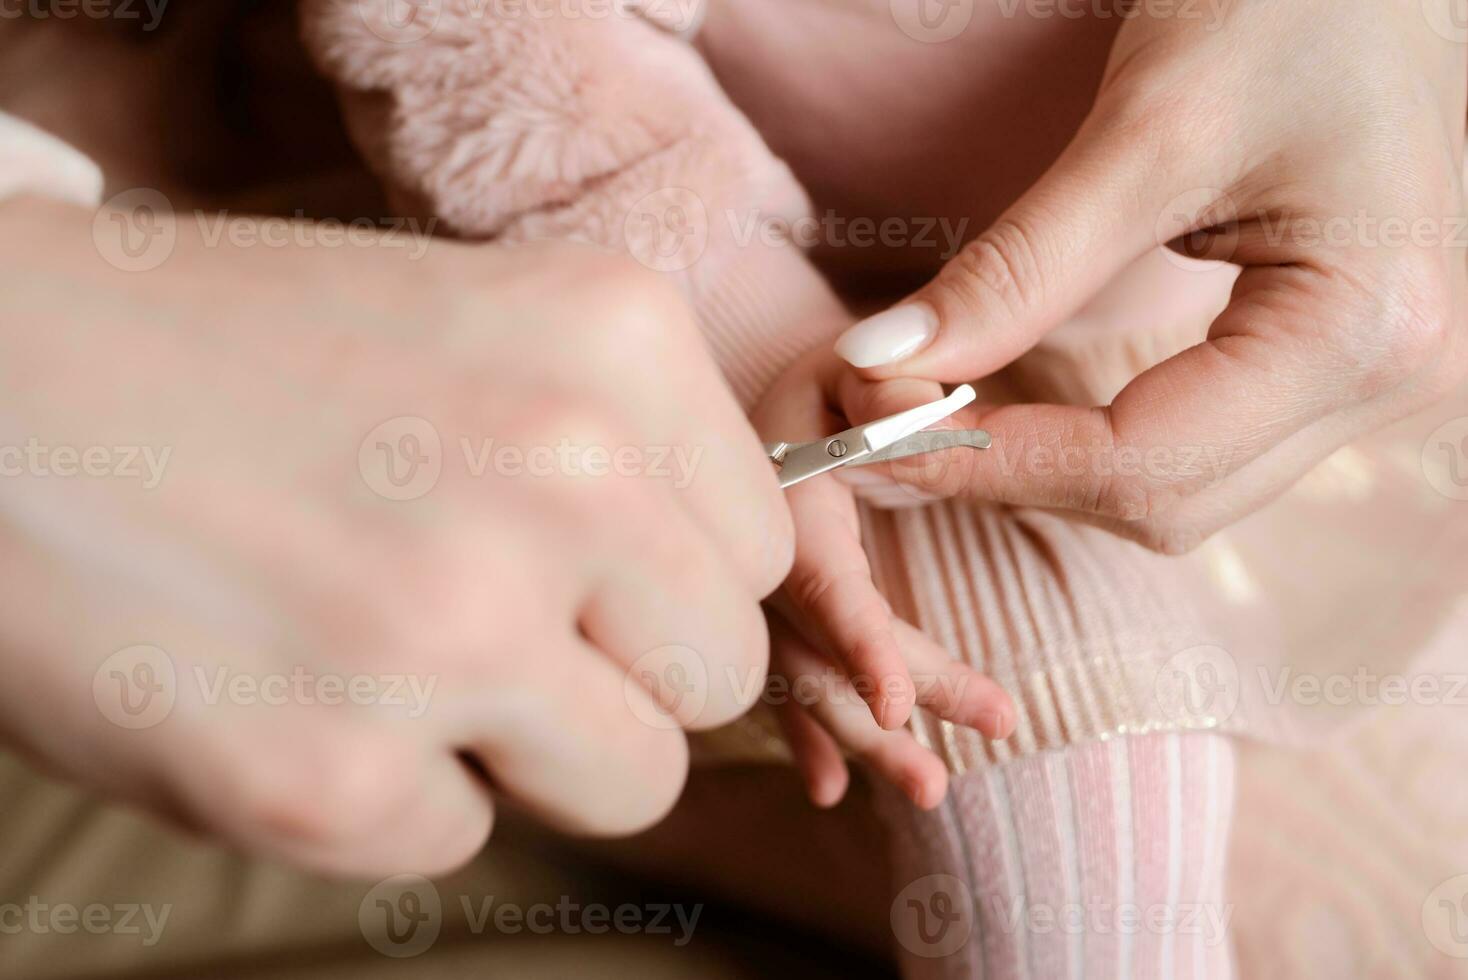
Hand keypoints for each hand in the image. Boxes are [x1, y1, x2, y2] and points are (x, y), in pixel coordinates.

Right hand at [0, 197, 791, 875]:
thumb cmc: (227, 356)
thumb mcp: (471, 328)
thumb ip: (623, 452)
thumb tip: (718, 598)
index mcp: (611, 335)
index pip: (761, 546)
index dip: (674, 577)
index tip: (591, 573)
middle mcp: (560, 476)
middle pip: (718, 674)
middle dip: (620, 671)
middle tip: (489, 621)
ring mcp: (450, 633)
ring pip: (631, 780)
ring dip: (524, 745)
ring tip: (386, 656)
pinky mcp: (332, 778)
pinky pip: (458, 838)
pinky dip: (382, 793)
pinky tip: (283, 690)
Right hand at [752, 349, 1013, 809]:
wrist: (806, 375)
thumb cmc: (851, 362)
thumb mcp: (865, 360)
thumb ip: (894, 382)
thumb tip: (920, 412)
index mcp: (778, 485)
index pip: (816, 575)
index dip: (854, 639)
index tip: (895, 704)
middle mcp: (759, 546)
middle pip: (809, 644)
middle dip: (873, 713)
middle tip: (951, 770)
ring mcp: (762, 580)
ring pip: (800, 672)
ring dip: (852, 735)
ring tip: (930, 789)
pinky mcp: (781, 602)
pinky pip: (787, 672)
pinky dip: (807, 728)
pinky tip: (828, 785)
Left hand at [833, 0, 1467, 551]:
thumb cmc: (1293, 5)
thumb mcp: (1147, 131)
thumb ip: (1016, 267)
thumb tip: (878, 362)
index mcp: (1363, 328)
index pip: (1144, 461)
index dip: (992, 461)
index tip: (873, 431)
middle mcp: (1392, 382)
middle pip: (1165, 500)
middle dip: (1013, 474)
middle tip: (886, 422)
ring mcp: (1376, 382)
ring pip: (1182, 490)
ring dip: (1051, 469)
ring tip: (936, 415)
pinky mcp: (1338, 367)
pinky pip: (1203, 448)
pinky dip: (1101, 442)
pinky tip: (1024, 408)